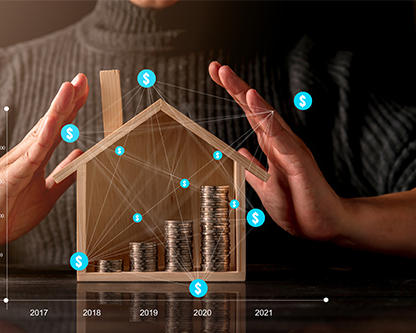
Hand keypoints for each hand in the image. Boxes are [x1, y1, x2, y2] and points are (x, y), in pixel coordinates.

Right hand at [0, 74, 88, 251]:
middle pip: (50, 123)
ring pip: (42, 132)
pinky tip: (53, 122)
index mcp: (34, 157)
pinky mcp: (12, 175)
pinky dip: (44, 137)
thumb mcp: (47, 193)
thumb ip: (64, 174)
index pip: (56, 128)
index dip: (71, 109)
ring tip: (69, 88)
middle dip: (67, 100)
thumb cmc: (9, 212)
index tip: (84, 91)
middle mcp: (26, 154)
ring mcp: (18, 162)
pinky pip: (31, 154)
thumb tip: (81, 155)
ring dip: (57, 109)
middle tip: (82, 79)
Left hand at [209, 62, 345, 241]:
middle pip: (255, 109)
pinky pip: (278, 133)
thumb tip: (237, 152)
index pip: (250, 115)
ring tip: (228, 76)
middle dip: (235, 87)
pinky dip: (264, 115)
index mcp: (272, 146)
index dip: (234, 95)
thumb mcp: (266, 186)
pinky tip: (252, 100)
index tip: (216, 76)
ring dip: (245, 94)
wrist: (324, 225)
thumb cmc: (298, 206)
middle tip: (217, 67)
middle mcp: (280, 141)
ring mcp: (289, 148)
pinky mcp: (297, 159)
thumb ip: (252, 168)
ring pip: (264, 115)